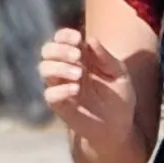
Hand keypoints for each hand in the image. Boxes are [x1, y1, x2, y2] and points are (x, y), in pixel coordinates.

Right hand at [37, 26, 128, 147]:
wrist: (119, 127)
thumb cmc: (119, 98)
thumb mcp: (119, 74)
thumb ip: (106, 57)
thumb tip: (91, 39)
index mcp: (80, 57)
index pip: (61, 39)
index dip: (64, 35)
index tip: (78, 39)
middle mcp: (66, 69)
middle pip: (47, 50)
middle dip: (59, 49)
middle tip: (77, 55)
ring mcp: (61, 87)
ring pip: (44, 69)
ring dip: (59, 67)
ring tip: (79, 74)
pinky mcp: (60, 105)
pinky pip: (49, 94)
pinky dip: (60, 89)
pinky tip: (76, 90)